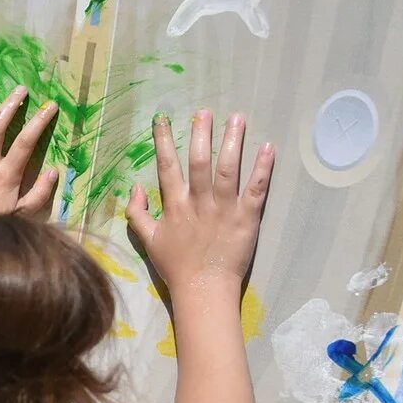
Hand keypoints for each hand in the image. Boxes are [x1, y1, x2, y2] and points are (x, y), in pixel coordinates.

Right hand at [128, 111, 272, 297]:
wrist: (203, 290)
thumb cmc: (176, 267)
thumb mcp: (148, 240)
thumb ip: (137, 213)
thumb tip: (135, 187)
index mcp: (174, 205)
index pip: (167, 166)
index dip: (163, 141)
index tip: (162, 119)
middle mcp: (199, 201)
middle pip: (199, 160)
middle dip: (202, 134)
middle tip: (205, 112)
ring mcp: (224, 208)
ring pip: (228, 168)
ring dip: (232, 141)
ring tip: (237, 118)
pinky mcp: (247, 218)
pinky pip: (256, 189)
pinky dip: (263, 168)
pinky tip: (267, 147)